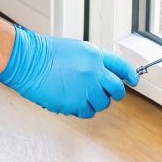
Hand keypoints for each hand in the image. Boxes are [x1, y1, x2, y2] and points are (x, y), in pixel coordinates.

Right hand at [0, 25, 137, 117]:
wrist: (27, 61)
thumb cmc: (45, 54)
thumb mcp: (75, 50)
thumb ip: (91, 62)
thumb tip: (101, 74)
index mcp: (94, 56)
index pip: (121, 65)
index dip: (130, 74)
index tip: (134, 80)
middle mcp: (94, 72)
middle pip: (117, 88)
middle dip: (116, 93)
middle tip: (110, 94)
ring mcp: (85, 89)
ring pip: (102, 103)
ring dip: (95, 102)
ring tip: (80, 95)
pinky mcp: (74, 103)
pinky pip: (87, 112)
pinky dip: (82, 110)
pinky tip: (73, 101)